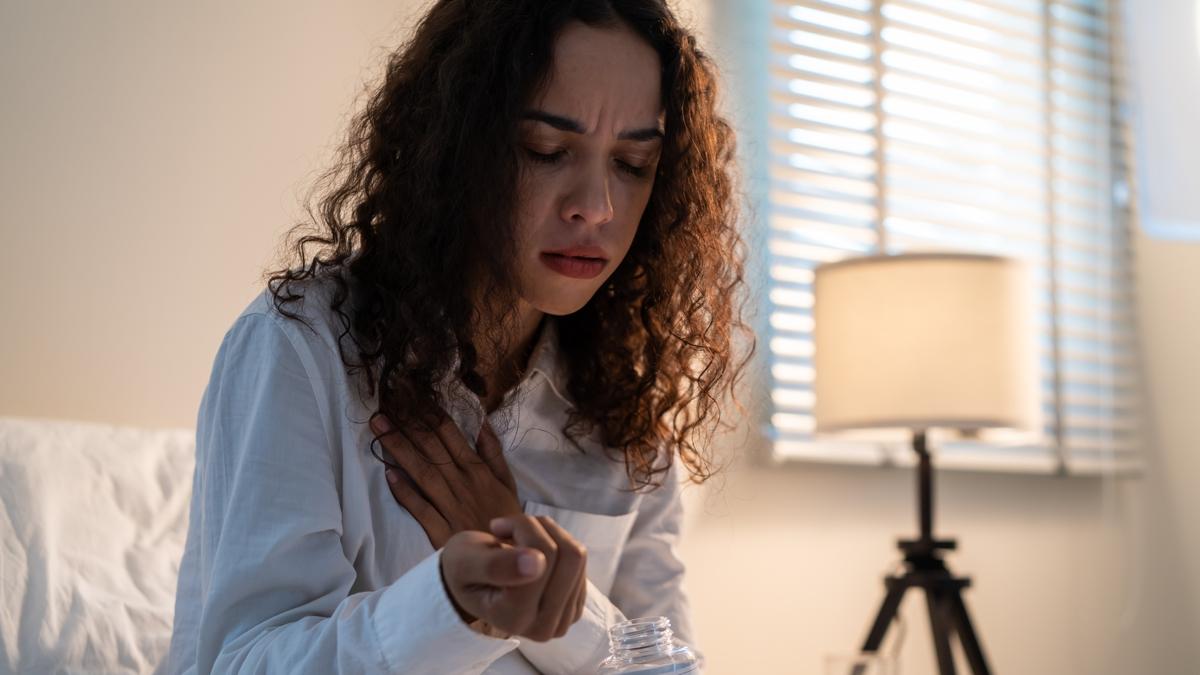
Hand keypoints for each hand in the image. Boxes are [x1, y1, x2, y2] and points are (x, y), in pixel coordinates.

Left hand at [370, 411, 521, 549]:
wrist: (509, 564)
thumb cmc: (507, 524)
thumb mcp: (509, 485)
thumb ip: (494, 454)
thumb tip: (482, 423)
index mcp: (478, 471)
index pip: (450, 436)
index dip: (430, 415)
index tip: (412, 396)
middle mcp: (462, 484)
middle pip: (431, 449)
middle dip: (407, 425)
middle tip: (385, 405)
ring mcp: (450, 507)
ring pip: (422, 472)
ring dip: (399, 449)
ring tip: (379, 428)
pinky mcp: (441, 531)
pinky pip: (420, 508)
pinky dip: (405, 492)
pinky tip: (389, 474)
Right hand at [440, 514, 587, 640]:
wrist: (470, 582)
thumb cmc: (464, 567)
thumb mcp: (466, 561)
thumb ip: (496, 565)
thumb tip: (536, 563)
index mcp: (513, 619)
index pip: (543, 556)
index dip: (523, 528)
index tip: (497, 527)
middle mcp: (542, 627)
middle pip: (568, 555)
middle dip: (538, 528)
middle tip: (509, 529)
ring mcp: (563, 621)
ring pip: (577, 555)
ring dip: (549, 533)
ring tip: (520, 539)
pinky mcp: (575, 608)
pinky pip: (582, 561)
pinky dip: (558, 544)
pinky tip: (534, 552)